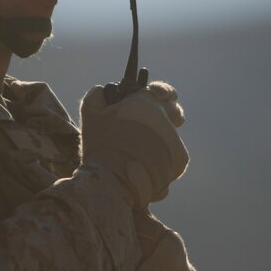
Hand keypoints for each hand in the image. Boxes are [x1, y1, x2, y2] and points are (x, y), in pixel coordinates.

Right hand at [79, 81, 188, 208]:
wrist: (114, 180)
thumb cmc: (101, 145)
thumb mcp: (90, 116)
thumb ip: (96, 96)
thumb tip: (102, 90)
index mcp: (145, 102)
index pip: (163, 90)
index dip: (162, 93)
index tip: (160, 98)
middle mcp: (164, 118)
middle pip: (175, 112)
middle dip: (168, 116)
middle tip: (153, 127)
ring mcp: (174, 139)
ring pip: (171, 136)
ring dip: (161, 140)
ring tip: (142, 153)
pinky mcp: (180, 160)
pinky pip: (173, 156)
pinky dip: (163, 160)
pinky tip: (147, 167)